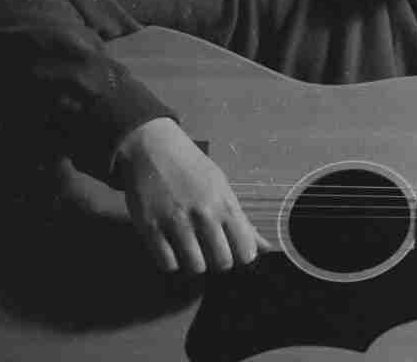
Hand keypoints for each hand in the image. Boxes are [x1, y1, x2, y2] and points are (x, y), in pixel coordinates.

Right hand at [115, 117, 272, 273]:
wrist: (153, 149)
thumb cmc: (193, 169)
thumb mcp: (223, 189)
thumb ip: (243, 222)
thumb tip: (267, 249)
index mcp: (225, 205)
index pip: (245, 251)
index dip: (242, 257)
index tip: (234, 251)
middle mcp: (204, 215)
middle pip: (222, 263)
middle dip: (218, 262)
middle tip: (211, 252)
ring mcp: (176, 222)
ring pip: (195, 267)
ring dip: (195, 263)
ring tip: (191, 250)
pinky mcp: (150, 228)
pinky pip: (167, 263)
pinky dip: (171, 261)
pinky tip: (172, 249)